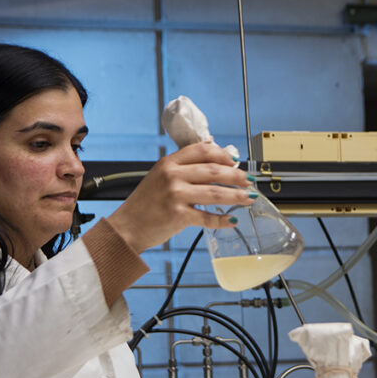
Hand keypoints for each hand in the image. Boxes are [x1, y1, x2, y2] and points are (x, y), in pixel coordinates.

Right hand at [106, 142, 253, 252]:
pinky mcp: (178, 216)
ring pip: (216, 193)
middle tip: (249, 181)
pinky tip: (233, 220)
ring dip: (237, 196)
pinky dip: (223, 219)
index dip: (223, 154)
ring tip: (249, 198)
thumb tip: (214, 162)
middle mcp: (172, 176)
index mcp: (169, 163)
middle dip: (237, 176)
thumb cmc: (146, 204)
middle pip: (214, 171)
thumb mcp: (160, 177)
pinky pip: (208, 217)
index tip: (235, 161)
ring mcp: (175, 195)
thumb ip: (183, 168)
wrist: (127, 227)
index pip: (202, 150)